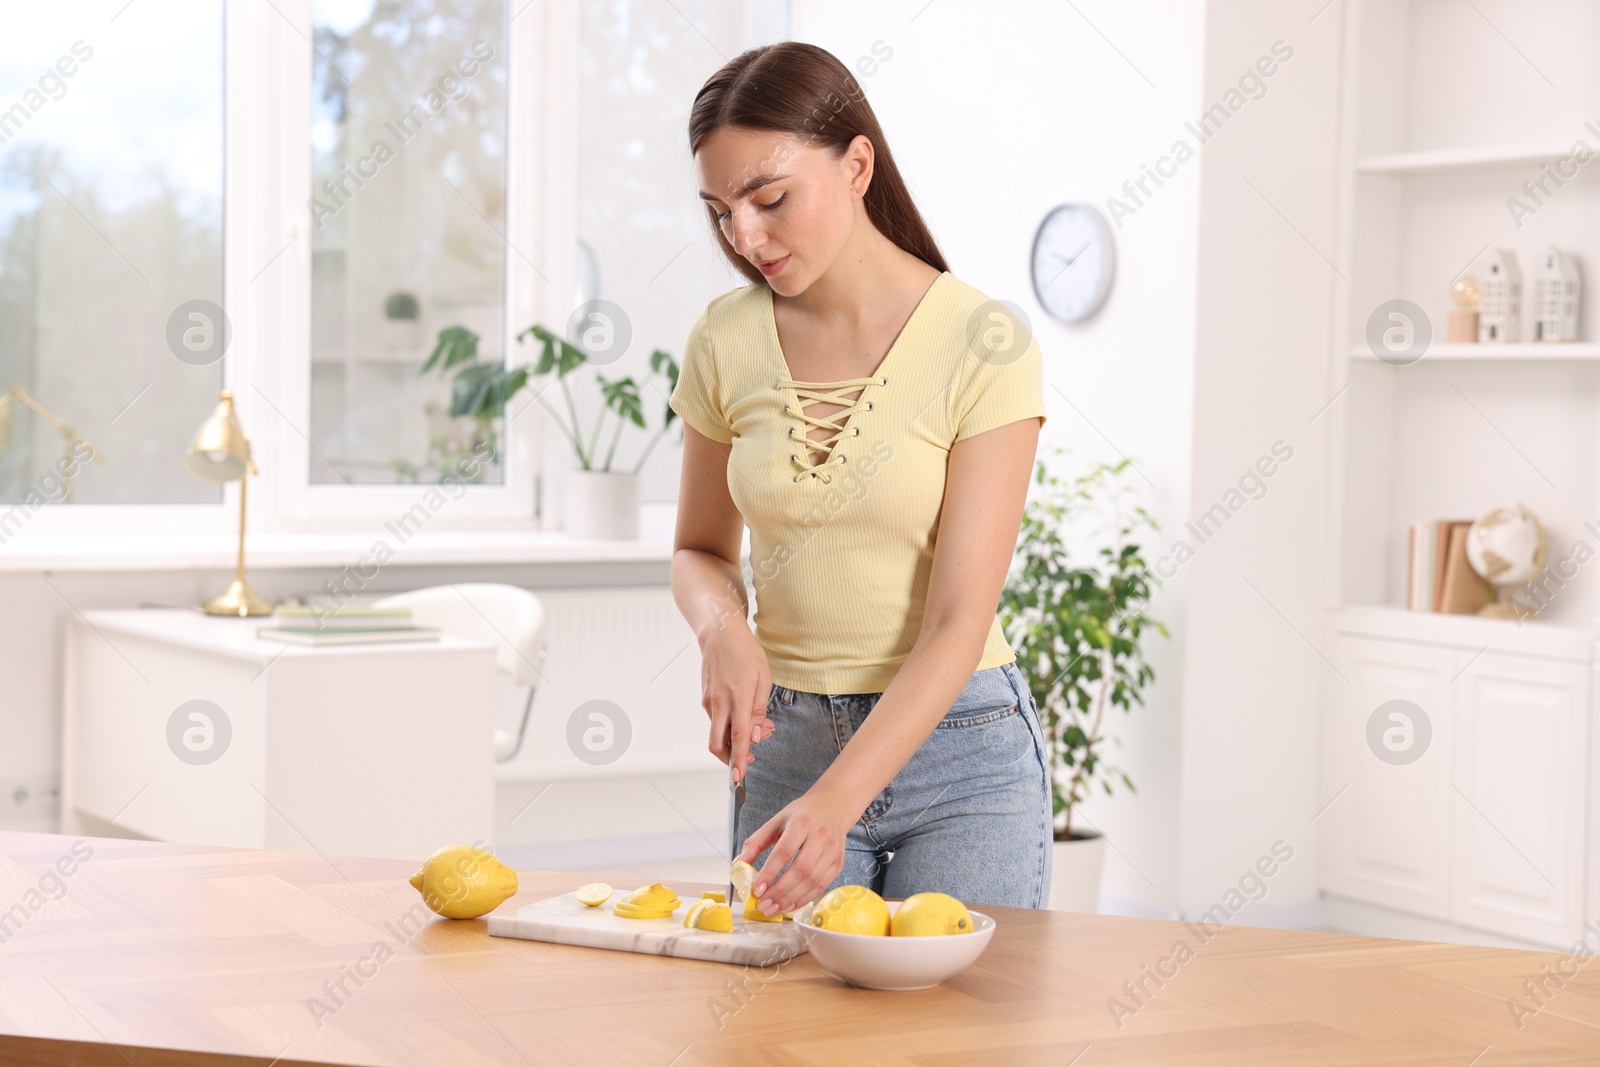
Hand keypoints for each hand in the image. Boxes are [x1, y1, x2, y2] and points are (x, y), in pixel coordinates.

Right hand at [699, 626, 772, 782]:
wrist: (720, 634)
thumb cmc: (746, 653)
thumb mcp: (763, 680)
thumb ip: (759, 711)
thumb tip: (756, 737)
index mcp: (737, 698)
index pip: (738, 737)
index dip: (739, 760)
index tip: (739, 778)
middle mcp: (719, 703)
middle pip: (717, 744)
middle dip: (730, 759)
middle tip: (749, 759)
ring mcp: (709, 702)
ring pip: (718, 732)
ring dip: (734, 739)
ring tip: (758, 727)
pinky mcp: (705, 698)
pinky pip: (716, 720)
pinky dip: (729, 725)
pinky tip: (744, 715)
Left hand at [735, 792, 852, 915]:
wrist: (834, 806)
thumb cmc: (802, 815)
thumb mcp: (776, 821)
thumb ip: (756, 842)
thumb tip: (738, 864)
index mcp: (802, 822)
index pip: (784, 851)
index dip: (770, 872)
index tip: (757, 889)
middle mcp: (820, 836)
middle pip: (800, 869)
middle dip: (780, 891)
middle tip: (763, 904)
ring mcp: (832, 851)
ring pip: (812, 881)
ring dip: (791, 899)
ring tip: (773, 908)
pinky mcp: (838, 863)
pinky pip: (821, 886)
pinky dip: (804, 899)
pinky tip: (789, 904)